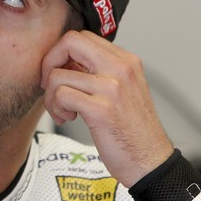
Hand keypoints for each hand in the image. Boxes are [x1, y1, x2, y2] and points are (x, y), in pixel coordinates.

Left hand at [40, 30, 173, 186]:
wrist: (150, 163)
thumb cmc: (133, 131)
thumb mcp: (122, 91)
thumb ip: (99, 72)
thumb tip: (65, 63)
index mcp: (126, 61)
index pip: (82, 37)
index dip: (62, 53)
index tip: (60, 74)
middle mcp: (121, 68)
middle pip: (69, 42)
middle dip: (50, 63)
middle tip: (51, 86)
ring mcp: (112, 88)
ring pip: (58, 74)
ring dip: (51, 97)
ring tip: (64, 112)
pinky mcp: (101, 109)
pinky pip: (61, 95)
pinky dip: (56, 108)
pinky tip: (68, 119)